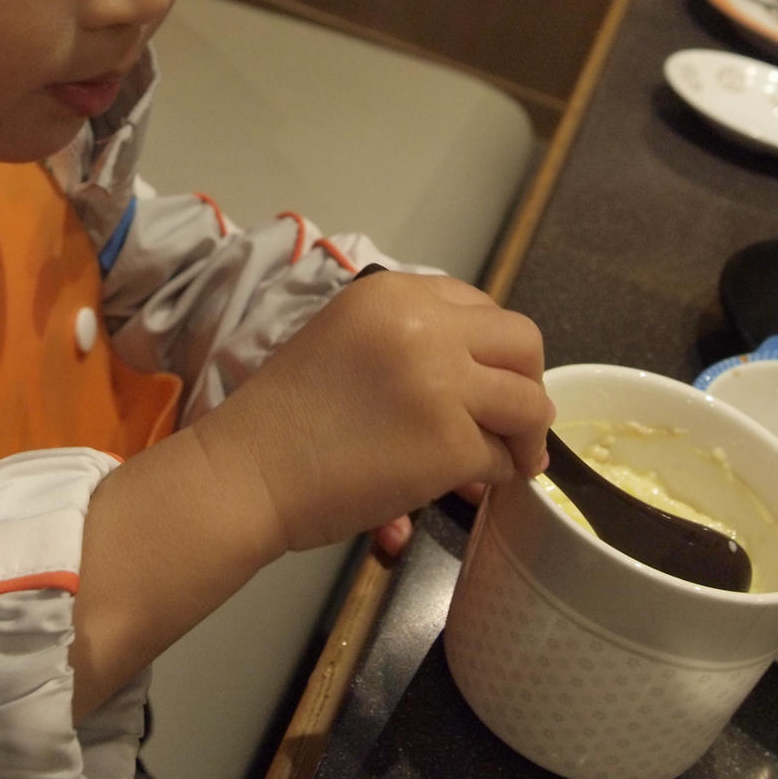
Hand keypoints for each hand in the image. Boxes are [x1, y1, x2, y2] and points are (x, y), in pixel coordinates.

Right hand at [191, 270, 551, 555]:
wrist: (248, 471)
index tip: (484, 380)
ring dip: (524, 436)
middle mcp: (426, 325)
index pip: (479, 304)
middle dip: (527, 383)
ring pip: (529, 403)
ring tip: (506, 459)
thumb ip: (407, 339)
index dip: (490, 348)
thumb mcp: (346, 341)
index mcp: (393, 293)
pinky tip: (464, 486)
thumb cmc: (284, 419)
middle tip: (513, 420)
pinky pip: (505, 459)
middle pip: (522, 341)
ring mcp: (444, 382)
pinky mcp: (451, 441)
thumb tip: (476, 377)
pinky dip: (494, 477)